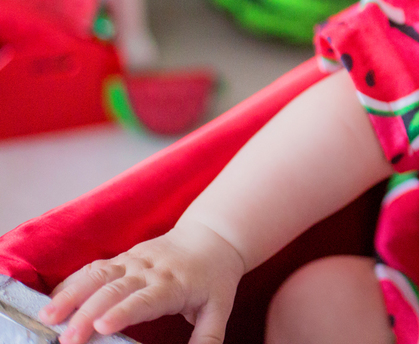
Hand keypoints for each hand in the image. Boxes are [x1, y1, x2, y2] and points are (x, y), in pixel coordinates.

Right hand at [38, 219, 245, 343]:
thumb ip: (208, 336)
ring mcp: (134, 262)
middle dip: (87, 313)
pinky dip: (72, 282)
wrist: (214, 236)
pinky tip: (52, 299)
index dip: (123, 311)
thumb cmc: (215, 278)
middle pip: (115, 290)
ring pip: (99, 276)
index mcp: (174, 285)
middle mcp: (151, 271)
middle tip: (67, 338)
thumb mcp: (220, 307)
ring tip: (47, 316)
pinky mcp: (124, 257)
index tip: (101, 326)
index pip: (146, 298)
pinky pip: (95, 268)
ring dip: (71, 295)